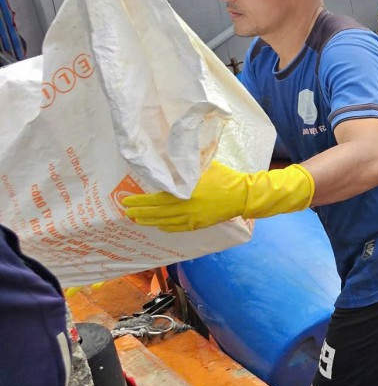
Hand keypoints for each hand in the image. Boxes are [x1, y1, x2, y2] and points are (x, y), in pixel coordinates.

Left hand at [122, 161, 314, 231]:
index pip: (156, 199)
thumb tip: (170, 157)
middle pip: (156, 213)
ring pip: (164, 223)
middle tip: (126, 211)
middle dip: (139, 212)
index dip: (140, 201)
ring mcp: (192, 219)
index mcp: (186, 193)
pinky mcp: (199, 224)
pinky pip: (177, 228)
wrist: (244, 195)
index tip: (128, 200)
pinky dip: (165, 227)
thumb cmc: (225, 177)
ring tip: (137, 219)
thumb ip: (187, 165)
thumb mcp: (204, 166)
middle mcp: (186, 208)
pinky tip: (158, 225)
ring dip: (149, 221)